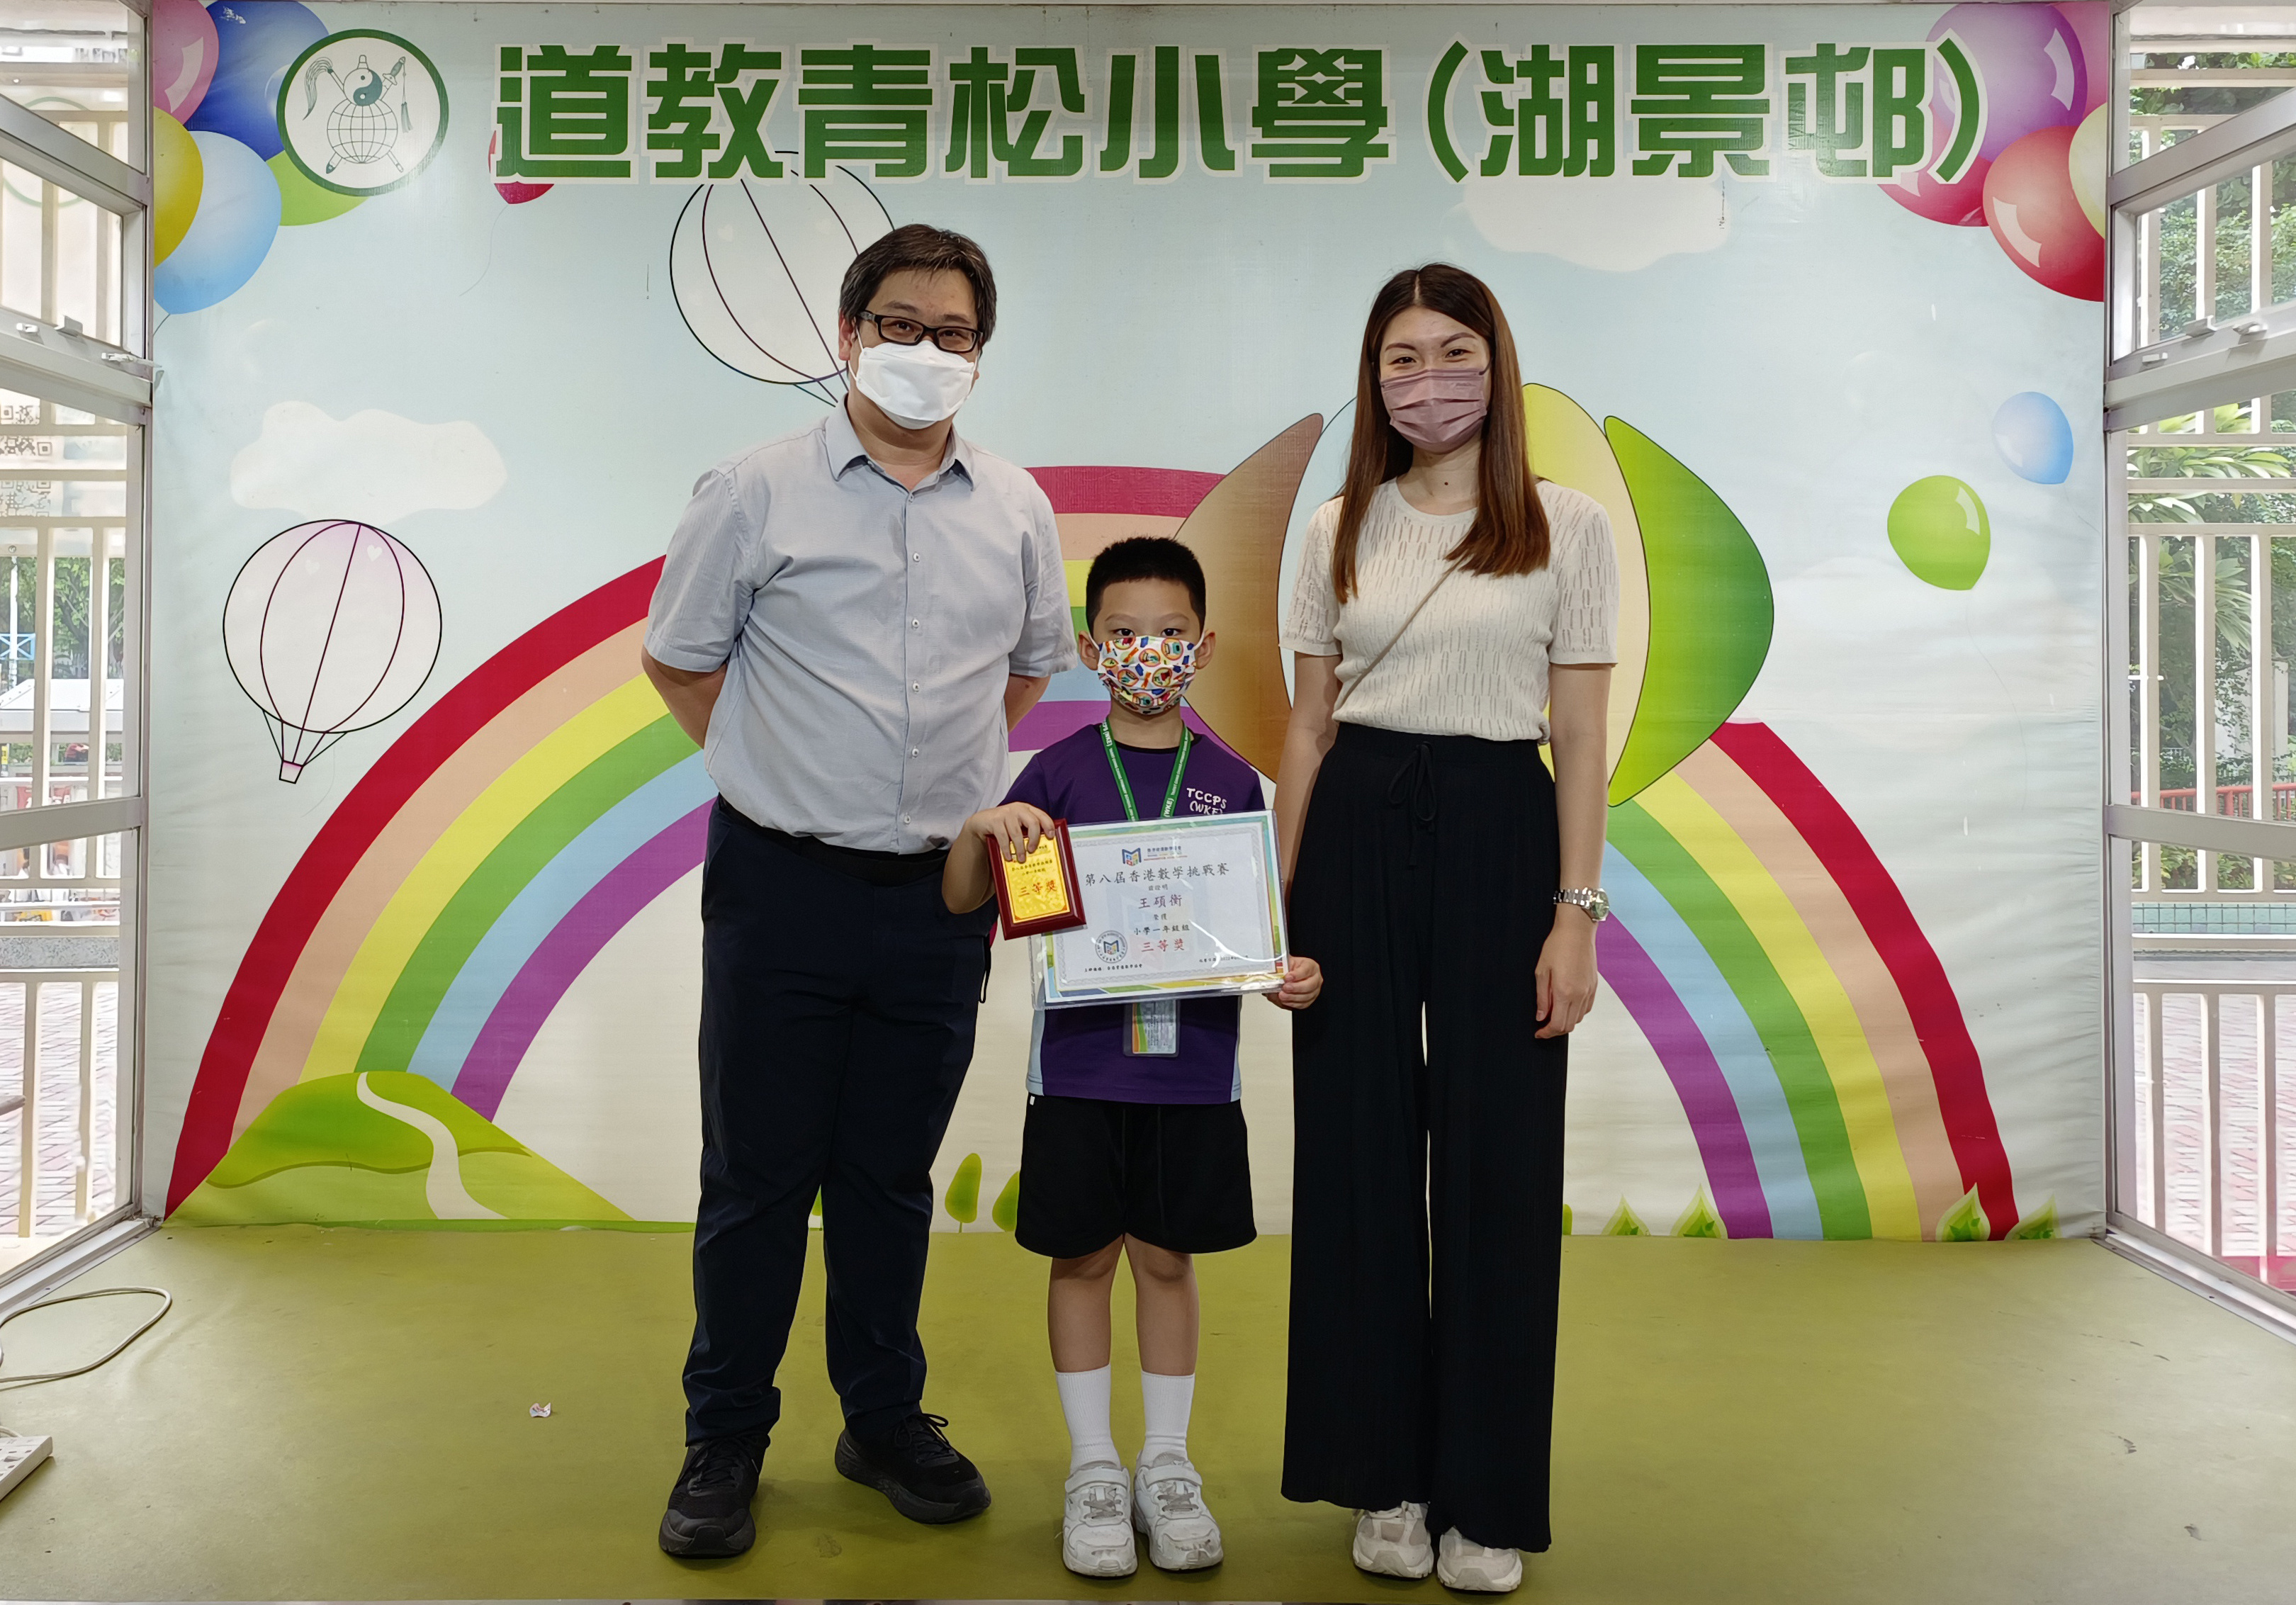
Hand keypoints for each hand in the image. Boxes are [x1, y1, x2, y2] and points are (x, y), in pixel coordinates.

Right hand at [967, 802, 1054, 863]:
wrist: (982, 822)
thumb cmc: (1004, 826)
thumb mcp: (1018, 825)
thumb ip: (1028, 830)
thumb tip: (1044, 848)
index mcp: (1027, 809)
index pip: (1042, 815)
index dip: (1048, 826)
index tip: (1051, 837)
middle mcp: (1017, 809)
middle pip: (1032, 822)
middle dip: (1035, 839)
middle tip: (1033, 850)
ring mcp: (1005, 813)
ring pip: (1017, 832)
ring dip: (1020, 848)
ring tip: (1022, 859)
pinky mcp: (994, 820)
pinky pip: (1003, 837)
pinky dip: (1007, 849)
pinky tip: (1009, 857)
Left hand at [1267, 954, 1322, 1010]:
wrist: (1291, 975)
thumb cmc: (1290, 969)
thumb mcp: (1286, 963)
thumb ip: (1281, 968)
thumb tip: (1273, 975)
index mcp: (1311, 966)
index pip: (1306, 970)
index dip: (1297, 975)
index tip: (1287, 977)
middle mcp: (1316, 978)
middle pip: (1310, 985)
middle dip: (1296, 988)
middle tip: (1284, 988)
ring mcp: (1315, 990)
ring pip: (1306, 996)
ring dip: (1293, 997)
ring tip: (1282, 996)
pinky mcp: (1310, 1000)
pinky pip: (1303, 1004)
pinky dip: (1293, 1003)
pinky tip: (1285, 1001)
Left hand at [1534, 908, 1597, 1038]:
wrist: (1577, 930)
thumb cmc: (1557, 946)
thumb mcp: (1541, 971)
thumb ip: (1542, 997)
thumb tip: (1541, 1016)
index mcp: (1565, 992)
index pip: (1558, 1025)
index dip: (1547, 1033)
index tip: (1538, 1032)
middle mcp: (1580, 995)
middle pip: (1569, 1026)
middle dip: (1554, 1030)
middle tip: (1543, 1026)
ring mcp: (1589, 991)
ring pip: (1579, 1019)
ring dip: (1565, 1021)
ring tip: (1553, 1014)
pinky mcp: (1594, 987)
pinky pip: (1586, 1008)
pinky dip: (1575, 1013)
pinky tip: (1566, 1005)